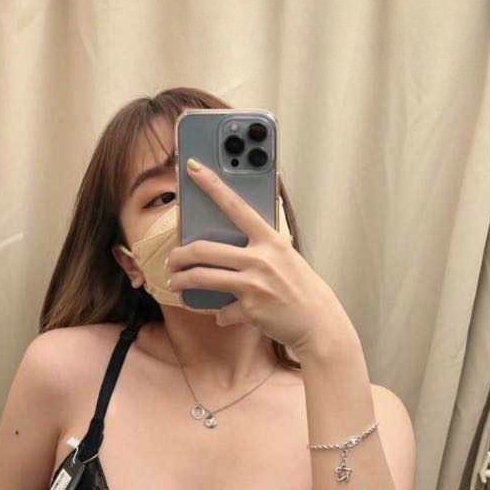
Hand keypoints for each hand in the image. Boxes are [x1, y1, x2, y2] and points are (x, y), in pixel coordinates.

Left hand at [166, 158, 352, 356]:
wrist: (318, 320)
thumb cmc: (300, 286)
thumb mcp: (285, 256)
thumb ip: (259, 247)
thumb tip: (229, 245)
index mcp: (270, 240)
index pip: (235, 206)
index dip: (212, 185)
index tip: (192, 168)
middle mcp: (260, 258)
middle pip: (204, 250)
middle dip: (179, 255)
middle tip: (172, 260)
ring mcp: (254, 284)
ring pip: (202, 277)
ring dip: (182, 281)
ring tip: (175, 282)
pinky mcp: (250, 308)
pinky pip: (222, 310)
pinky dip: (220, 314)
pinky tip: (222, 315)